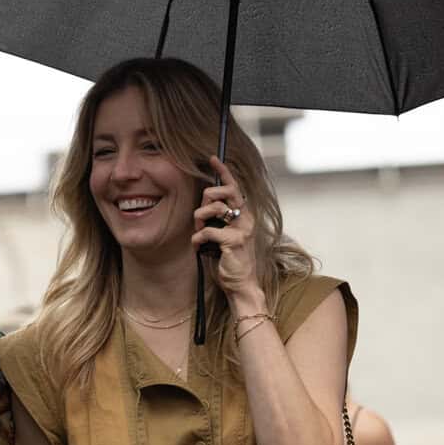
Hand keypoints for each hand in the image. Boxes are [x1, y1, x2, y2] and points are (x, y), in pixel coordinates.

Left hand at [193, 155, 259, 307]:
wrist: (241, 286)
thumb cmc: (229, 262)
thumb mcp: (223, 236)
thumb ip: (217, 220)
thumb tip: (202, 208)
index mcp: (244, 215)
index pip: (234, 187)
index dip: (223, 171)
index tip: (212, 158)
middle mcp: (246, 218)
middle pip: (223, 191)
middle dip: (206, 197)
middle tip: (200, 215)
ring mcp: (242, 229)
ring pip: (214, 208)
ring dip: (199, 219)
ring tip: (198, 233)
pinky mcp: (234, 241)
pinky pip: (207, 231)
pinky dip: (197, 239)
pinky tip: (198, 248)